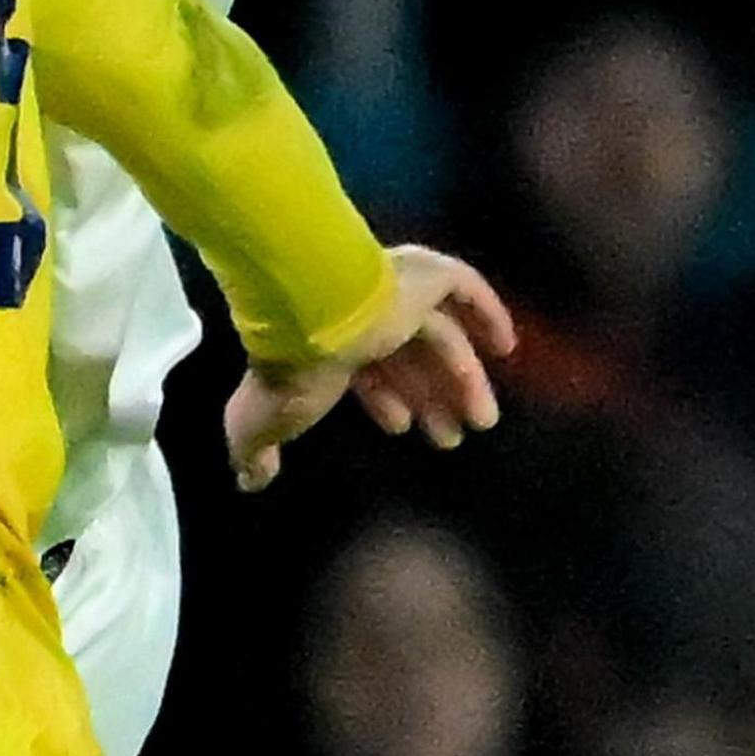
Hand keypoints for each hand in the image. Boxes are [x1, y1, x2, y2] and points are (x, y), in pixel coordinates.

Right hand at [223, 245, 516, 491]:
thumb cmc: (287, 369)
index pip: (362, 368)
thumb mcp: (261, 422)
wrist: (310, 312)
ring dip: (462, 378)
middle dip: (429, 398)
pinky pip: (465, 289)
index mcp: (326, 341)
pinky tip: (505, 348)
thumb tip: (249, 481)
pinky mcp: (425, 273)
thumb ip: (256, 451)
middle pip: (407, 357)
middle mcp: (363, 312)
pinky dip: (488, 314)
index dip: (382, 398)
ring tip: (482, 422)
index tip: (399, 428)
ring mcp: (396, 289)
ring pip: (439, 336)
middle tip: (450, 439)